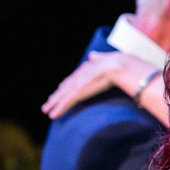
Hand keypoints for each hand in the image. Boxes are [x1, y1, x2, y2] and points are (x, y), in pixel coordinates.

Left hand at [42, 50, 157, 119]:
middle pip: (65, 87)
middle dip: (56, 97)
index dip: (66, 86)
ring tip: (47, 112)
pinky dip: (60, 108)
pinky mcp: (80, 89)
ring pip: (63, 95)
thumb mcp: (106, 59)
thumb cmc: (120, 63)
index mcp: (87, 68)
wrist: (121, 65)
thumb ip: (99, 58)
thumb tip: (92, 54)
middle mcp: (80, 74)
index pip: (74, 79)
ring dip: (55, 104)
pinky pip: (68, 101)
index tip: (60, 91)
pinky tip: (54, 114)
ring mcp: (80, 82)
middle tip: (47, 105)